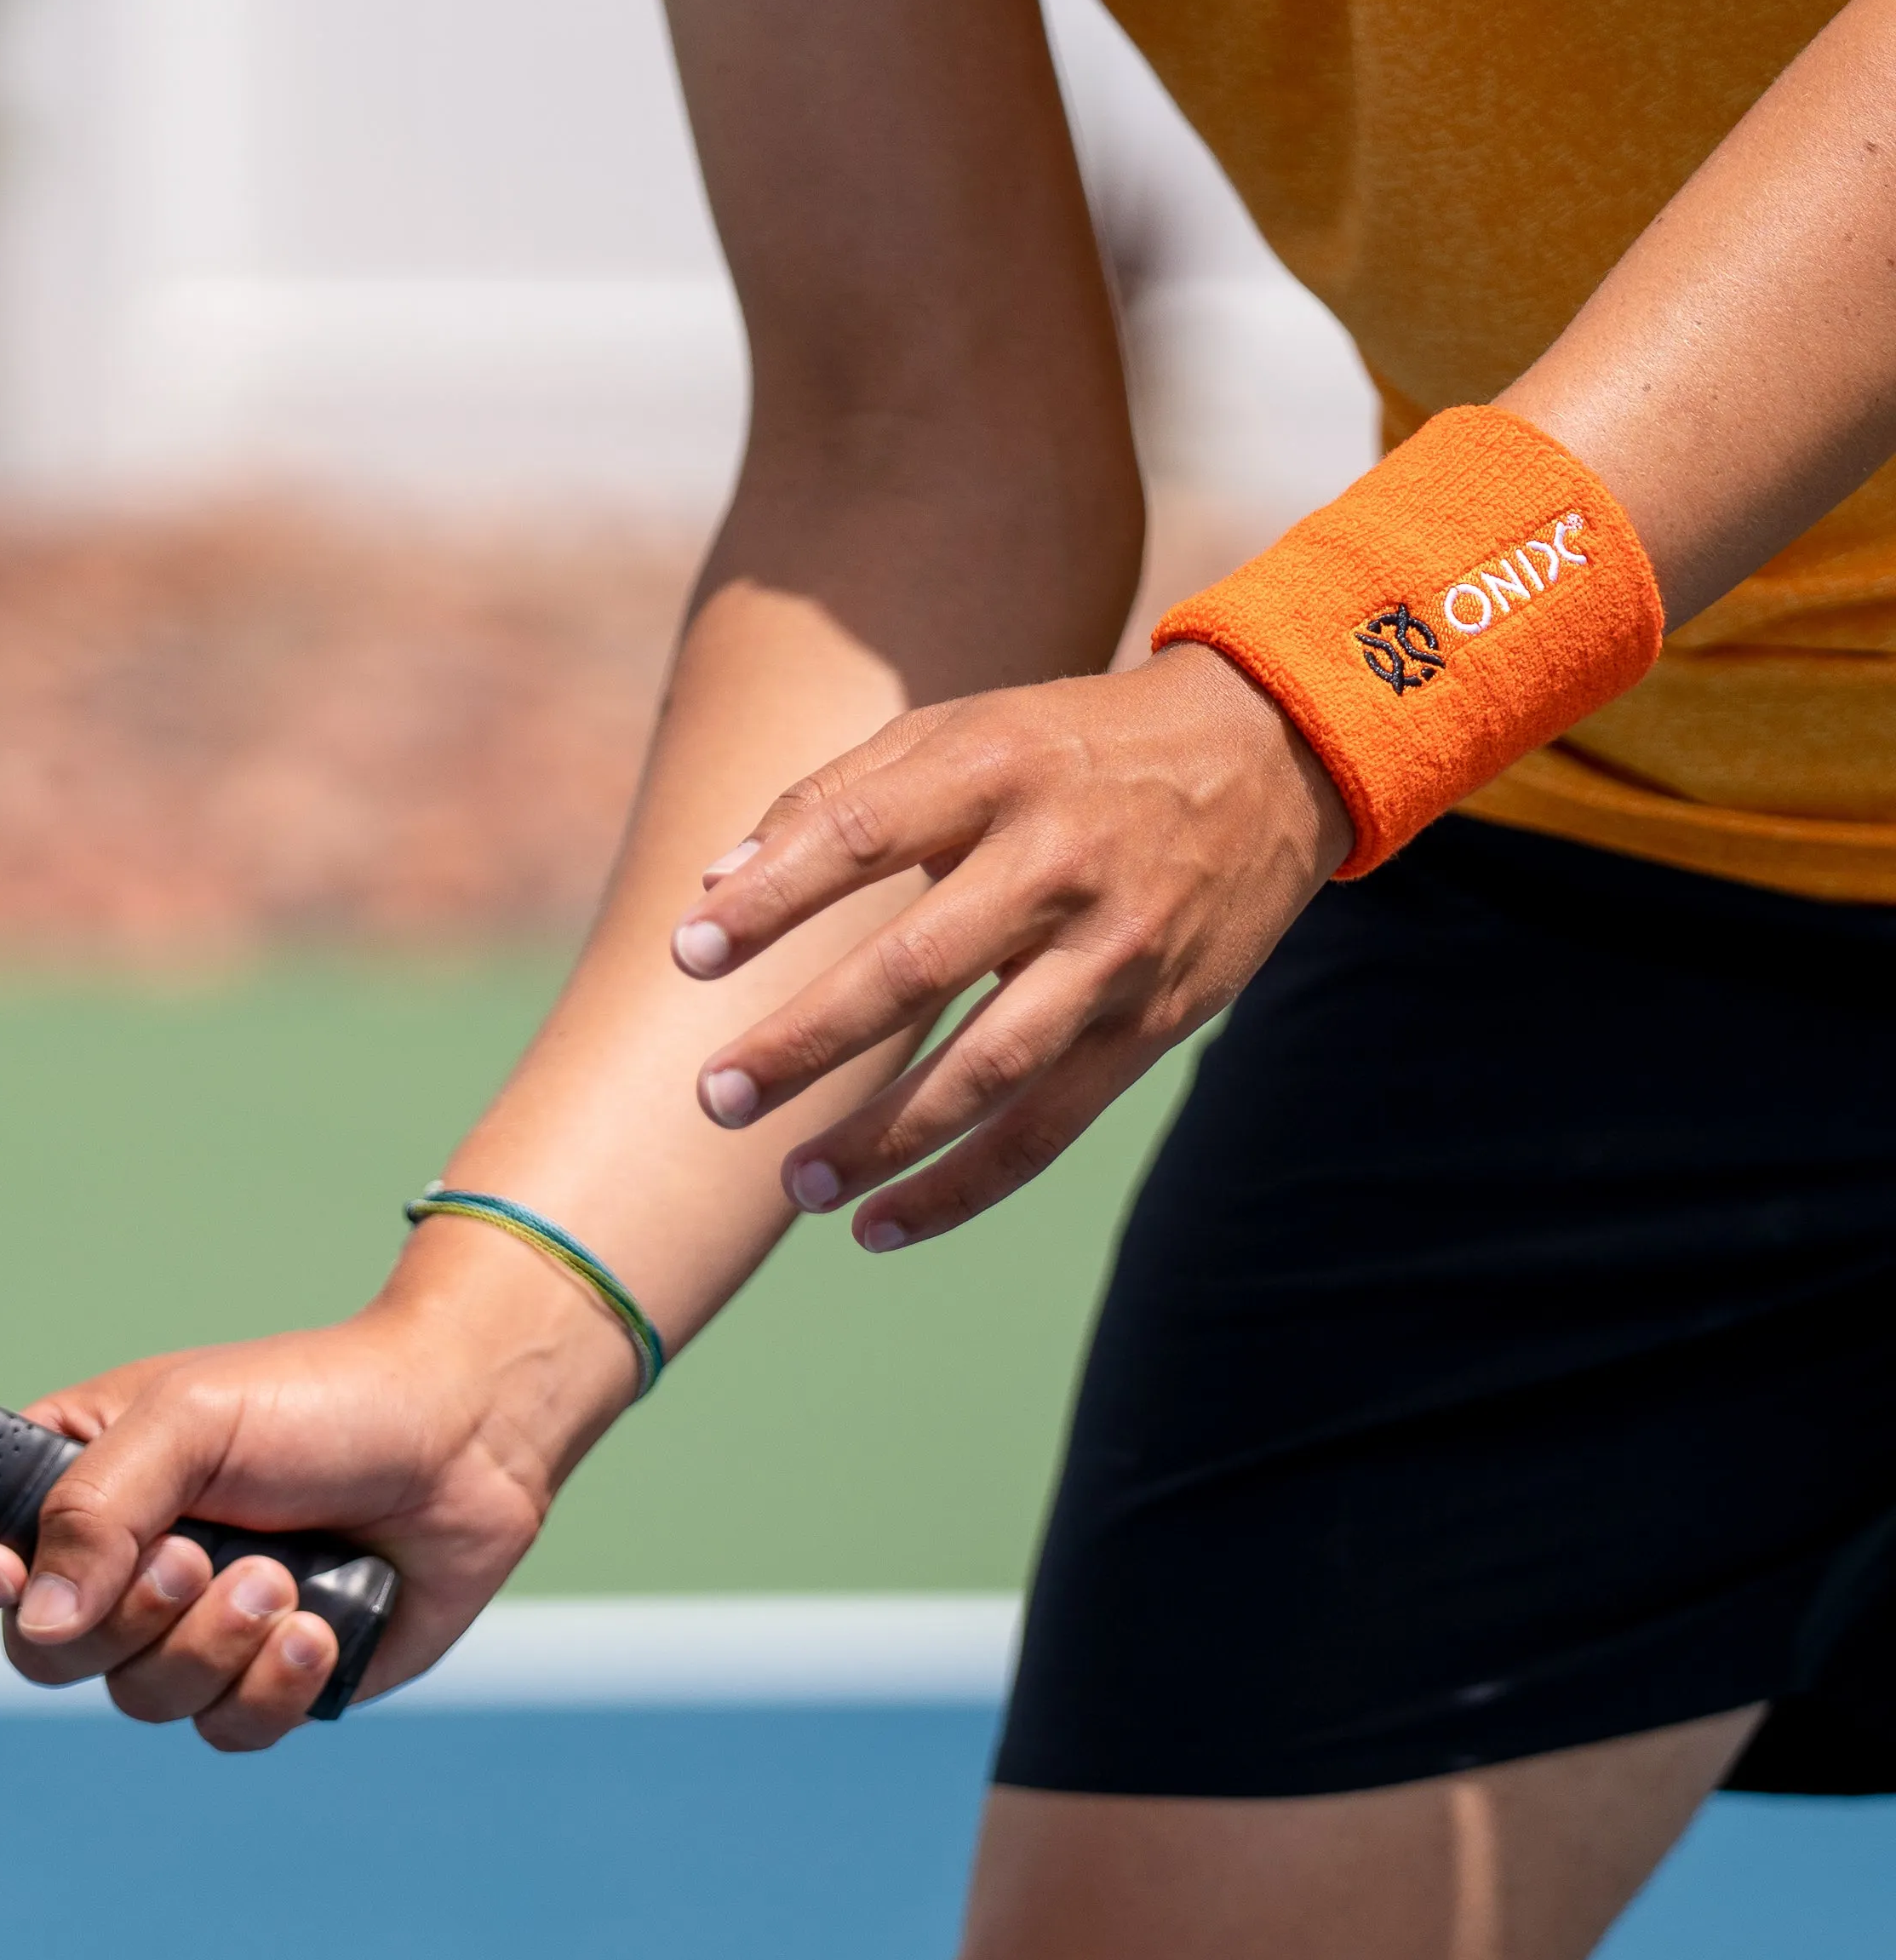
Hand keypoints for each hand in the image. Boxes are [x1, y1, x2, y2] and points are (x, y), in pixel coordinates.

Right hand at [0, 1240, 640, 1750]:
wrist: (463, 1438)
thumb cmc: (319, 1400)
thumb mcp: (189, 1419)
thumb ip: (97, 1507)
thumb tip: (43, 1616)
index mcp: (65, 1483)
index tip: (1, 1577)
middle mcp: (112, 1566)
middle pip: (42, 1652)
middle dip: (133, 1613)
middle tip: (209, 1551)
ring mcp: (185, 1630)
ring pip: (137, 1699)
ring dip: (216, 1642)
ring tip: (285, 1575)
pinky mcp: (262, 1681)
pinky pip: (222, 1730)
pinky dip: (272, 1685)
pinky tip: (320, 1624)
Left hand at [669, 643, 1349, 1247]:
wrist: (1270, 753)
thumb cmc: (1070, 750)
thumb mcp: (964, 731)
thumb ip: (836, 799)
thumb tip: (712, 889)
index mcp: (996, 771)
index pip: (864, 835)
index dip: (774, 898)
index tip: (688, 953)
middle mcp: (1060, 862)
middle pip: (917, 968)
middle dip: (809, 1042)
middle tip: (716, 1097)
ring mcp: (1115, 951)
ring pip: (987, 1069)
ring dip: (883, 1140)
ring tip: (792, 1185)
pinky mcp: (1152, 1023)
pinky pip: (1048, 1129)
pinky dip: (962, 1189)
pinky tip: (879, 1229)